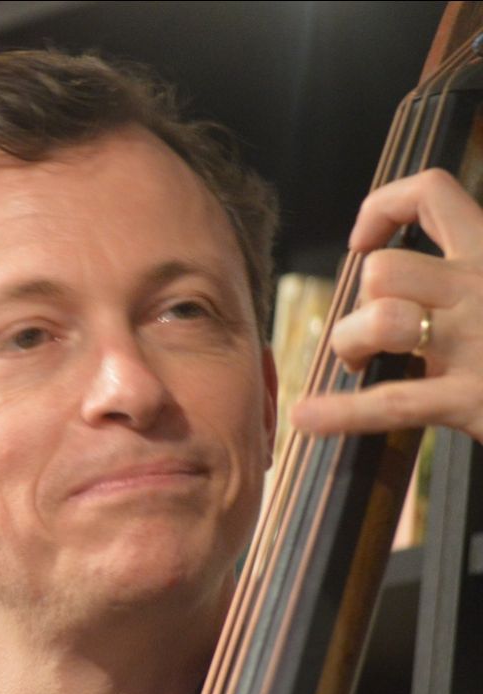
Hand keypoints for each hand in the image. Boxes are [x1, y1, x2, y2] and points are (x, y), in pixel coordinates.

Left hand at [290, 168, 482, 443]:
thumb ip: (473, 275)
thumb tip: (418, 277)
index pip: (433, 194)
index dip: (383, 208)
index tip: (362, 241)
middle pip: (384, 269)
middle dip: (358, 301)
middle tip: (367, 336)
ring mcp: (478, 344)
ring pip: (379, 320)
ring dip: (350, 343)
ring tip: (357, 364)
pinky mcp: (473, 399)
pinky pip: (392, 402)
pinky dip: (341, 413)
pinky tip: (307, 418)